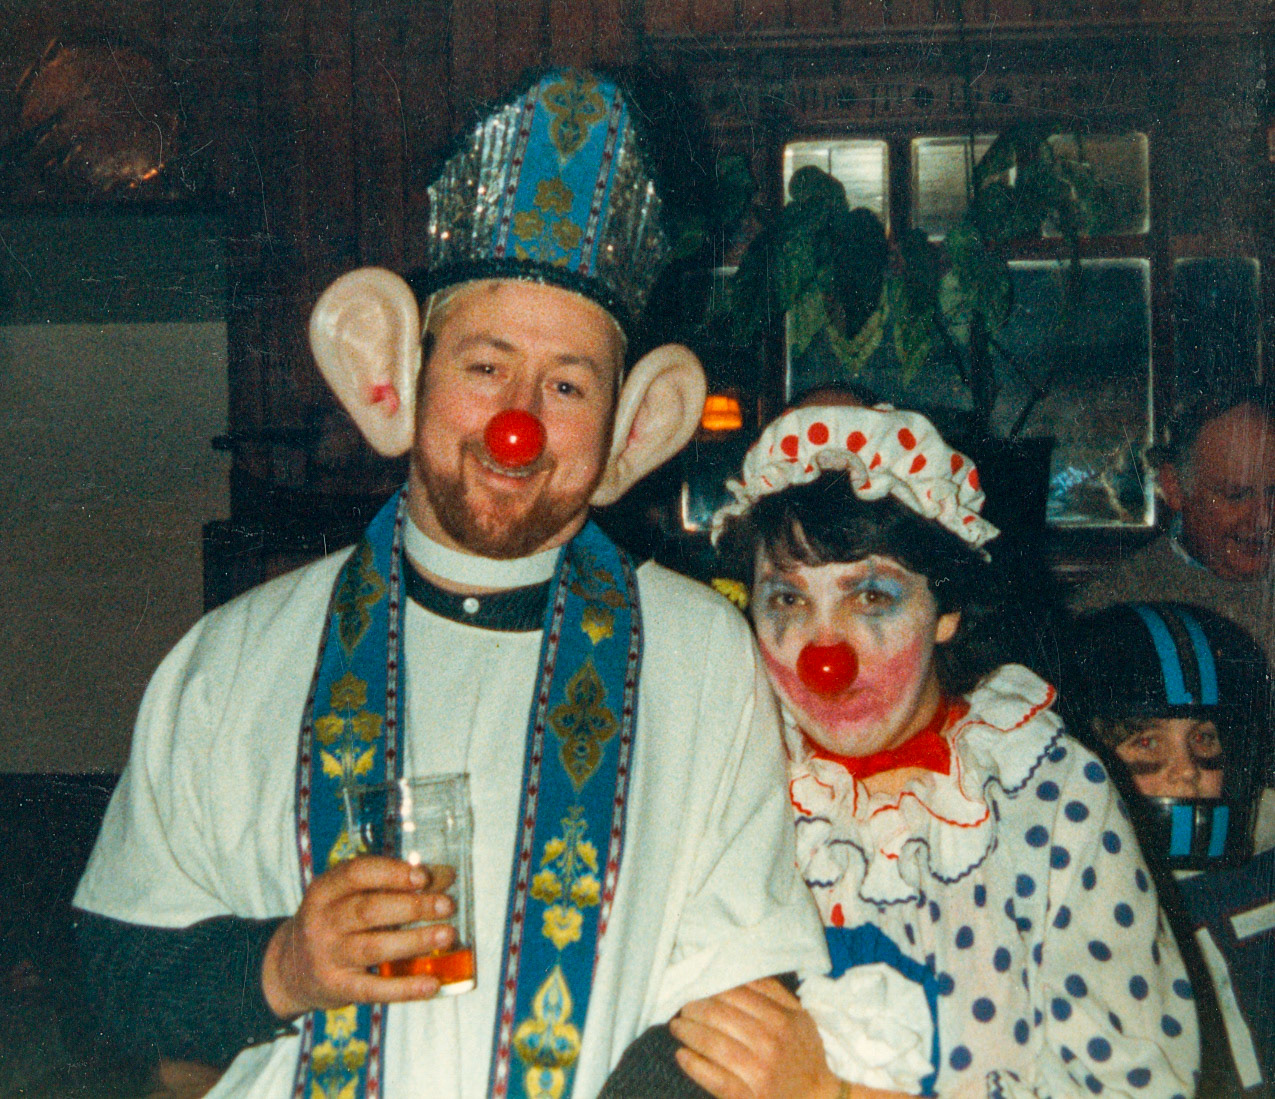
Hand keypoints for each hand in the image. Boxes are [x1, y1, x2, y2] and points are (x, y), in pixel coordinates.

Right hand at [261, 855, 455, 1017]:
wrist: (289, 969)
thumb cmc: (335, 922)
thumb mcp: (350, 896)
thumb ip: (394, 883)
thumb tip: (446, 875)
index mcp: (326, 889)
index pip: (357, 873)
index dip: (392, 873)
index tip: (424, 877)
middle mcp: (322, 921)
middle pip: (368, 910)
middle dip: (412, 906)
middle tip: (447, 905)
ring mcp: (327, 956)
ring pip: (373, 947)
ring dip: (414, 941)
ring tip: (447, 935)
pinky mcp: (337, 988)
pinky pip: (373, 989)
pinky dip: (404, 988)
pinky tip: (432, 984)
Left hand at [669, 977, 840, 1098]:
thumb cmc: (805, 1054)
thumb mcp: (800, 1017)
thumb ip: (773, 992)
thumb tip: (739, 970)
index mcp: (781, 1019)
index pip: (735, 995)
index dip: (711, 989)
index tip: (698, 989)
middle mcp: (769, 1043)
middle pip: (719, 1016)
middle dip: (694, 1009)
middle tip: (683, 1007)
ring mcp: (758, 1072)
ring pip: (713, 1044)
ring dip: (688, 1032)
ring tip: (677, 1027)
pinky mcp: (748, 1097)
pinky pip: (714, 1078)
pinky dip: (694, 1065)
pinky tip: (682, 1055)